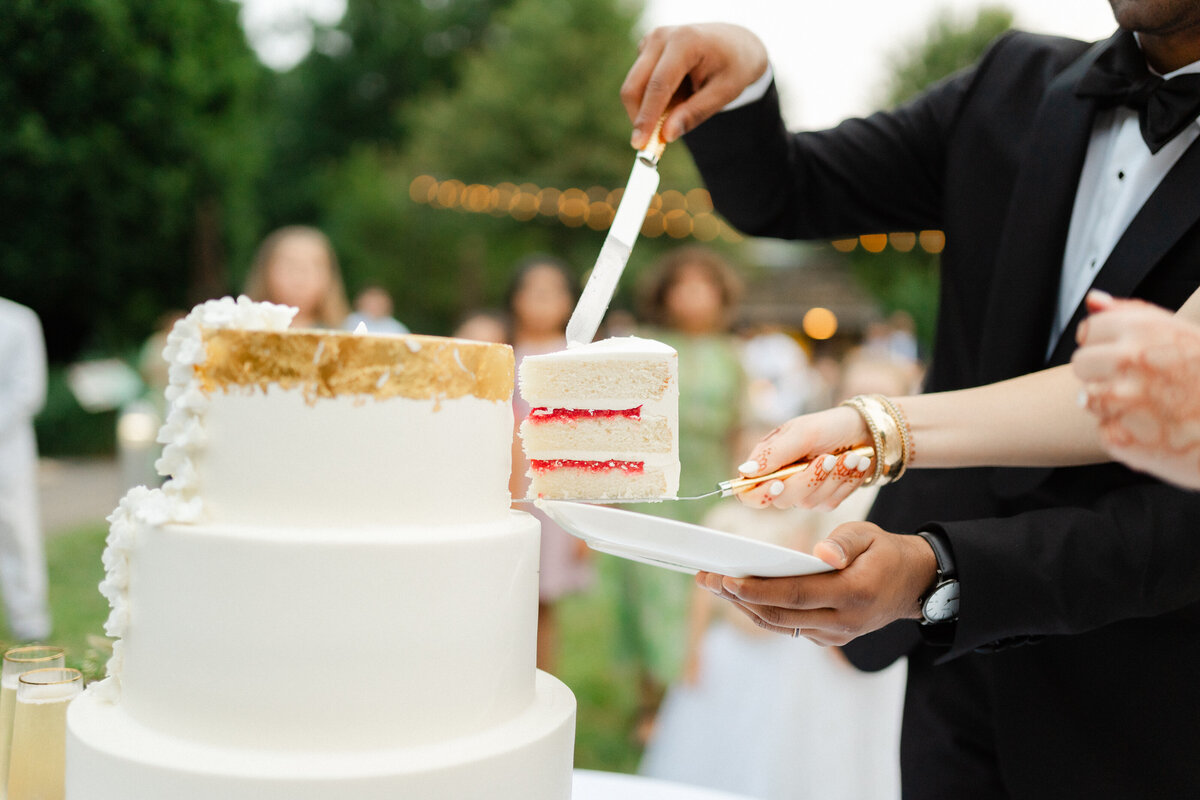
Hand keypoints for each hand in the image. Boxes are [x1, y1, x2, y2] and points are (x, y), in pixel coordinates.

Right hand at [621, 24, 768, 148]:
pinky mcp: (645, 50)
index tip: (639, 144)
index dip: (647, 117)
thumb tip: (666, 135)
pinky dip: (652, 100)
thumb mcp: (724, 93)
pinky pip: (639, 84)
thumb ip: (695, 113)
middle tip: (649, 145)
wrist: (734, 43)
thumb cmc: (733, 67)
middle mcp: (661, 37)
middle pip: (635, 86)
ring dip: (649, 109)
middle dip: (639, 118)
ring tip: (683, 105)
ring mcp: (650, 41)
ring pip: (633, 87)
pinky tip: (678, 94)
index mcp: (685, 42)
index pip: (658, 85)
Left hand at [695, 522, 935, 645]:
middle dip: (739, 599)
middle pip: (780, 615)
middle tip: (707, 578)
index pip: (796, 595)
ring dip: (744, 607)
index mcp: (853, 594)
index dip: (758, 590)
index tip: (728, 579)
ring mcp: (836, 634)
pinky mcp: (830, 638)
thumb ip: (843, 543)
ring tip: (715, 584)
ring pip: (781, 625)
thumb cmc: (885, 552)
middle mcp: (843, 622)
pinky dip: (763, 611)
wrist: (915, 584)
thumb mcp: (869, 535)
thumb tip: (820, 554)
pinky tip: (741, 594)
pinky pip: (790, 627)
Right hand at [735, 406, 873, 509]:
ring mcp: (803, 494)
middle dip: (809, 479)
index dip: (759, 494)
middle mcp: (782, 482)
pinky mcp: (824, 500)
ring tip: (851, 456)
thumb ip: (774, 453)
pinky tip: (855, 464)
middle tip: (829, 458)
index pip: (748, 492)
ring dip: (833, 477)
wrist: (863, 430)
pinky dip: (846, 481)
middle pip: (782, 499)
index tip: (778, 483)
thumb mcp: (801, 432)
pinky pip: (831, 501)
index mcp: (767, 464)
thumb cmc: (828, 426)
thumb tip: (746, 471)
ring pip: (809, 502)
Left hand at [1072, 290, 1199, 489]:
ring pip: (1088, 399)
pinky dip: (1125, 434)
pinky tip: (1158, 432)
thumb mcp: (1182, 334)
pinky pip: (1104, 431)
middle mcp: (1127, 360)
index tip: (1129, 356)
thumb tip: (1093, 299)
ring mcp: (1122, 401)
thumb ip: (1132, 314)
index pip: (1088, 331)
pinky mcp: (1120, 438)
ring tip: (1155, 409)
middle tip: (1144, 386)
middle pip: (1081, 365)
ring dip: (1113, 405)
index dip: (1105, 345)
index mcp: (1142, 329)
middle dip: (1103, 375)